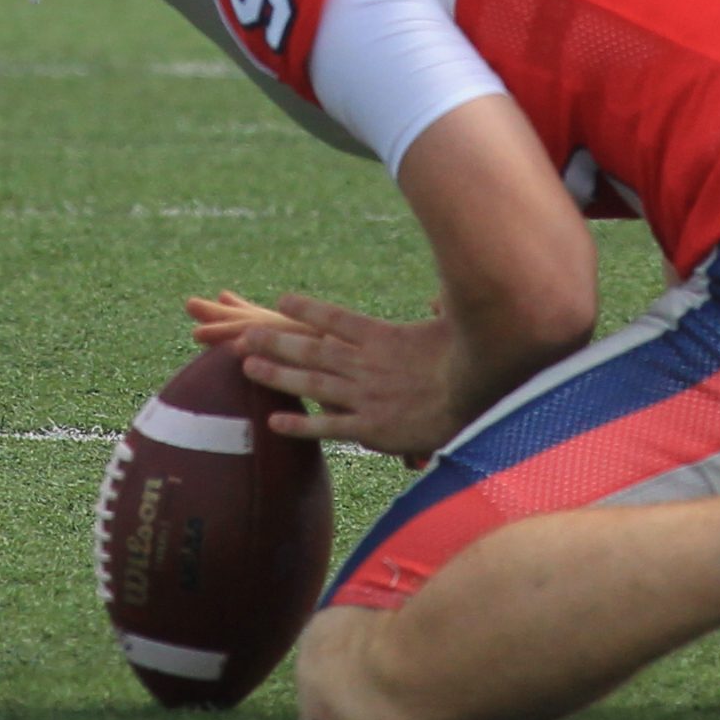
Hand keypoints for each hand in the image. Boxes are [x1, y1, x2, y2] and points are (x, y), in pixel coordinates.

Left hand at [185, 288, 461, 461]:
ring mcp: (364, 397)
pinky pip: (327, 427)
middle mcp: (365, 364)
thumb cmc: (471, 363)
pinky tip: (274, 421)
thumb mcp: (454, 323)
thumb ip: (441, 304)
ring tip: (246, 366)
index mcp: (383, 337)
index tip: (282, 300)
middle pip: (311, 348)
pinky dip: (299, 424)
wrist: (475, 405)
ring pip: (311, 383)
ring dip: (276, 375)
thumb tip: (440, 290)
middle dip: (275, 341)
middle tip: (244, 335)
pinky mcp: (370, 429)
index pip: (336, 318)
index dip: (306, 309)